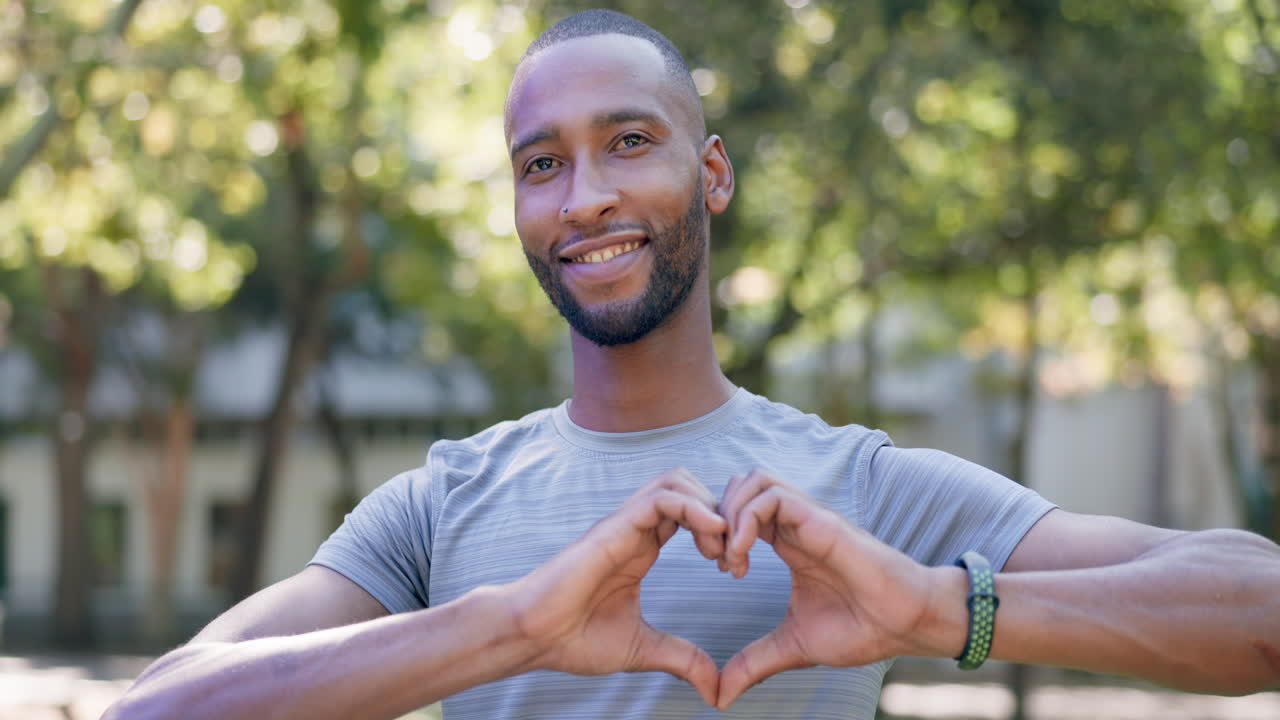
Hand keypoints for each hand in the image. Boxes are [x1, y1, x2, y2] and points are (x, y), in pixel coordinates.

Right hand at [508, 468, 726, 705]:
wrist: (533, 637)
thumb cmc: (575, 639)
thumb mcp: (644, 649)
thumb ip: (682, 659)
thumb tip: (715, 688)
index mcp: (642, 548)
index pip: (691, 514)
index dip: (720, 533)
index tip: (733, 569)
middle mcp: (635, 529)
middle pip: (689, 487)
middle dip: (721, 514)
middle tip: (733, 556)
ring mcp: (625, 524)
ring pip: (678, 481)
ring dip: (710, 507)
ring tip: (721, 548)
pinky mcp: (615, 527)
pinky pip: (662, 496)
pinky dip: (694, 508)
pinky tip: (712, 536)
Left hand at [715, 470, 947, 709]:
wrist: (908, 625)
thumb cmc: (862, 628)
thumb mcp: (793, 646)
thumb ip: (754, 663)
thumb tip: (720, 695)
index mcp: (788, 543)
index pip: (739, 509)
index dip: (718, 531)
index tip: (719, 569)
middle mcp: (795, 523)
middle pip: (740, 485)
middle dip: (715, 516)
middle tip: (716, 559)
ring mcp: (807, 518)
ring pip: (753, 480)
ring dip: (728, 514)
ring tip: (731, 559)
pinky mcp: (820, 521)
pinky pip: (772, 497)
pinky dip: (745, 521)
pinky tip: (744, 559)